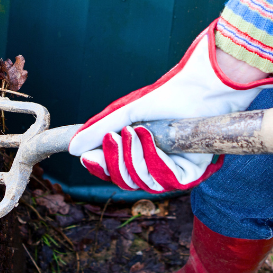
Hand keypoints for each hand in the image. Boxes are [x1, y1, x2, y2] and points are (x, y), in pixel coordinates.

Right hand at [68, 21, 272, 192]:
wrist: (200, 89)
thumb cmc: (166, 96)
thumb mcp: (126, 113)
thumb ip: (99, 130)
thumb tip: (73, 148)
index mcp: (139, 151)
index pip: (114, 171)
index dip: (100, 167)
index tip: (86, 157)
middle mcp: (155, 164)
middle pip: (125, 181)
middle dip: (116, 160)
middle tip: (117, 136)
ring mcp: (172, 170)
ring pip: (143, 182)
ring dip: (135, 157)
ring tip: (136, 131)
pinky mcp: (191, 173)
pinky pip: (166, 180)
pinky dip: (154, 159)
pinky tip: (151, 137)